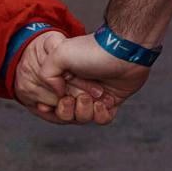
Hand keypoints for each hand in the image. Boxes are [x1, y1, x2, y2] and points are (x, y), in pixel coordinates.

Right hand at [16, 31, 136, 123]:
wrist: (124, 52)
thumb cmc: (92, 51)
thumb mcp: (59, 54)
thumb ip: (46, 74)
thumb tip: (57, 93)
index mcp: (64, 77)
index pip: (52, 100)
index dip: (51, 106)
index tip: (53, 102)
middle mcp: (79, 87)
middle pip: (66, 112)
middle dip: (68, 109)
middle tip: (74, 97)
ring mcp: (95, 95)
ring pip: (83, 118)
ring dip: (85, 111)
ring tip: (92, 96)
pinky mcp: (112, 102)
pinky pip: (102, 119)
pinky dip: (101, 115)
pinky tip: (104, 102)